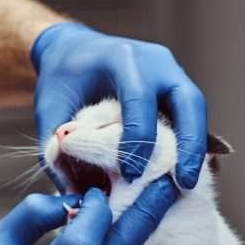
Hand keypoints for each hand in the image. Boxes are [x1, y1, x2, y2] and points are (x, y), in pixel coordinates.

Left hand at [31, 22, 206, 187]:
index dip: (138, 139)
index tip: (130, 175)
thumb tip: (71, 194)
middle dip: (189, 143)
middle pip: (188, 100)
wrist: (71, 51)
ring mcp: (170, 71)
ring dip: (196, 146)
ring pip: (196, 109)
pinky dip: (189, 141)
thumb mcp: (49, 108)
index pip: (139, 99)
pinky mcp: (175, 86)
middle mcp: (155, 61)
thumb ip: (55, 145)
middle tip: (185, 183)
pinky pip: (190, 114)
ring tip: (187, 184)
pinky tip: (180, 171)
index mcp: (123, 58)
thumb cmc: (59, 78)